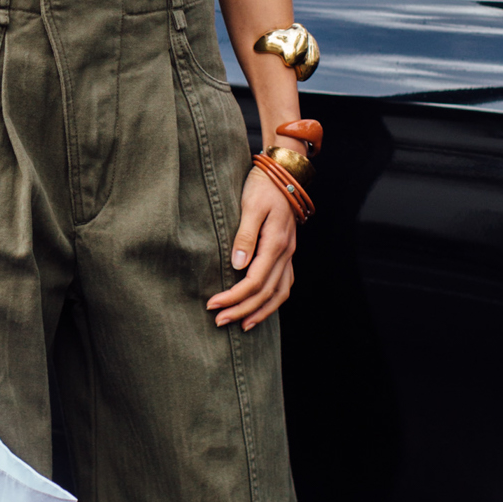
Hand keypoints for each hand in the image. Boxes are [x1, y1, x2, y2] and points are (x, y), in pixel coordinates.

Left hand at [206, 166, 297, 330]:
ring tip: (243, 325)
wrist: (283, 175)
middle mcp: (286, 253)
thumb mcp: (249, 206)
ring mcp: (289, 255)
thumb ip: (244, 236)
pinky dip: (273, 301)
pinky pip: (284, 284)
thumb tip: (237, 266)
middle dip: (243, 310)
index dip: (234, 296)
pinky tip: (260, 308)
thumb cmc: (263, 187)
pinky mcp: (287, 254)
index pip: (254, 281)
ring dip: (261, 312)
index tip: (213, 304)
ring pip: (280, 293)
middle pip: (267, 293)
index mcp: (276, 244)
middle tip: (220, 321)